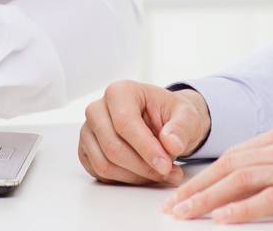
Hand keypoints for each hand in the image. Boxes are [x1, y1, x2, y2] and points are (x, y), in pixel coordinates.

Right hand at [77, 80, 211, 185]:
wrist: (161, 122)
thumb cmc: (170, 115)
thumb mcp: (186, 115)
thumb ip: (181, 127)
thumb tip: (171, 144)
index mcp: (119, 92)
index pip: (125, 123)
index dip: (145, 148)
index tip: (165, 166)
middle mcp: (97, 109)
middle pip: (112, 147)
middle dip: (143, 167)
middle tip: (168, 173)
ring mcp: (88, 131)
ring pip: (105, 164)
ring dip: (136, 177)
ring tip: (161, 175)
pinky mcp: (86, 151)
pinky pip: (101, 174)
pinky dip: (125, 180)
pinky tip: (145, 175)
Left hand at [164, 125, 272, 223]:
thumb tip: (254, 183)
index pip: (234, 154)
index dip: (204, 174)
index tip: (183, 191)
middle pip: (230, 165)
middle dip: (196, 187)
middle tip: (172, 207)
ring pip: (242, 180)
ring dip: (208, 199)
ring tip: (185, 215)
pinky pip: (269, 198)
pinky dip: (242, 209)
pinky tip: (222, 219)